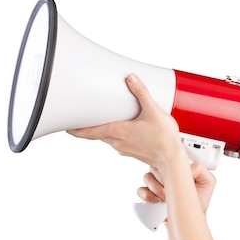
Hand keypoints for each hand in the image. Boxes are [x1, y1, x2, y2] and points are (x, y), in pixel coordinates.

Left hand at [67, 73, 184, 170]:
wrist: (173, 160)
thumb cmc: (164, 140)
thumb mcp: (153, 111)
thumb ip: (141, 93)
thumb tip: (131, 79)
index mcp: (118, 131)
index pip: (89, 132)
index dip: (75, 129)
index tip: (67, 126)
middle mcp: (118, 142)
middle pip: (97, 134)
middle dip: (91, 126)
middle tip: (85, 118)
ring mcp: (125, 149)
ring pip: (109, 138)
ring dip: (106, 131)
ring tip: (109, 121)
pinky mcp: (133, 152)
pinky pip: (120, 143)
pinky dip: (118, 136)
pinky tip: (128, 130)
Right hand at [138, 161, 216, 212]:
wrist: (189, 219)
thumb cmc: (199, 201)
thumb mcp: (208, 183)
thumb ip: (202, 170)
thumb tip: (187, 167)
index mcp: (178, 167)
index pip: (169, 156)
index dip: (169, 162)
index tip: (175, 173)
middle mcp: (166, 172)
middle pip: (156, 165)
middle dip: (164, 178)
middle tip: (172, 187)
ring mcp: (156, 182)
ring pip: (148, 177)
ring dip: (157, 188)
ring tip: (167, 197)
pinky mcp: (149, 193)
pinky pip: (141, 190)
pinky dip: (147, 195)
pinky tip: (157, 200)